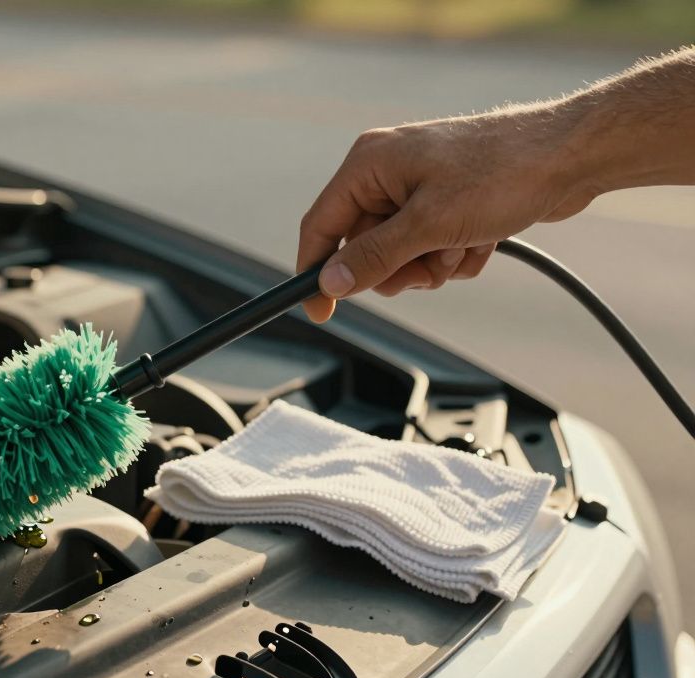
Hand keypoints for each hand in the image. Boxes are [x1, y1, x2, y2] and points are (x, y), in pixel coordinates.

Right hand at [297, 108, 599, 321]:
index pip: (320, 226)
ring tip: (466, 243)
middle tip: (428, 267)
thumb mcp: (429, 224)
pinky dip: (456, 255)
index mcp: (369, 164)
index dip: (315, 272)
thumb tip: (330, 282)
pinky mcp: (448, 202)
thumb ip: (374, 257)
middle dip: (400, 268)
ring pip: (402, 255)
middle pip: (365, 247)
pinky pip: (433, 248)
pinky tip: (484, 238)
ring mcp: (419, 187)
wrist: (572, 155)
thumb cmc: (503, 172)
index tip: (321, 312)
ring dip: (434, 264)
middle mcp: (387, 173)